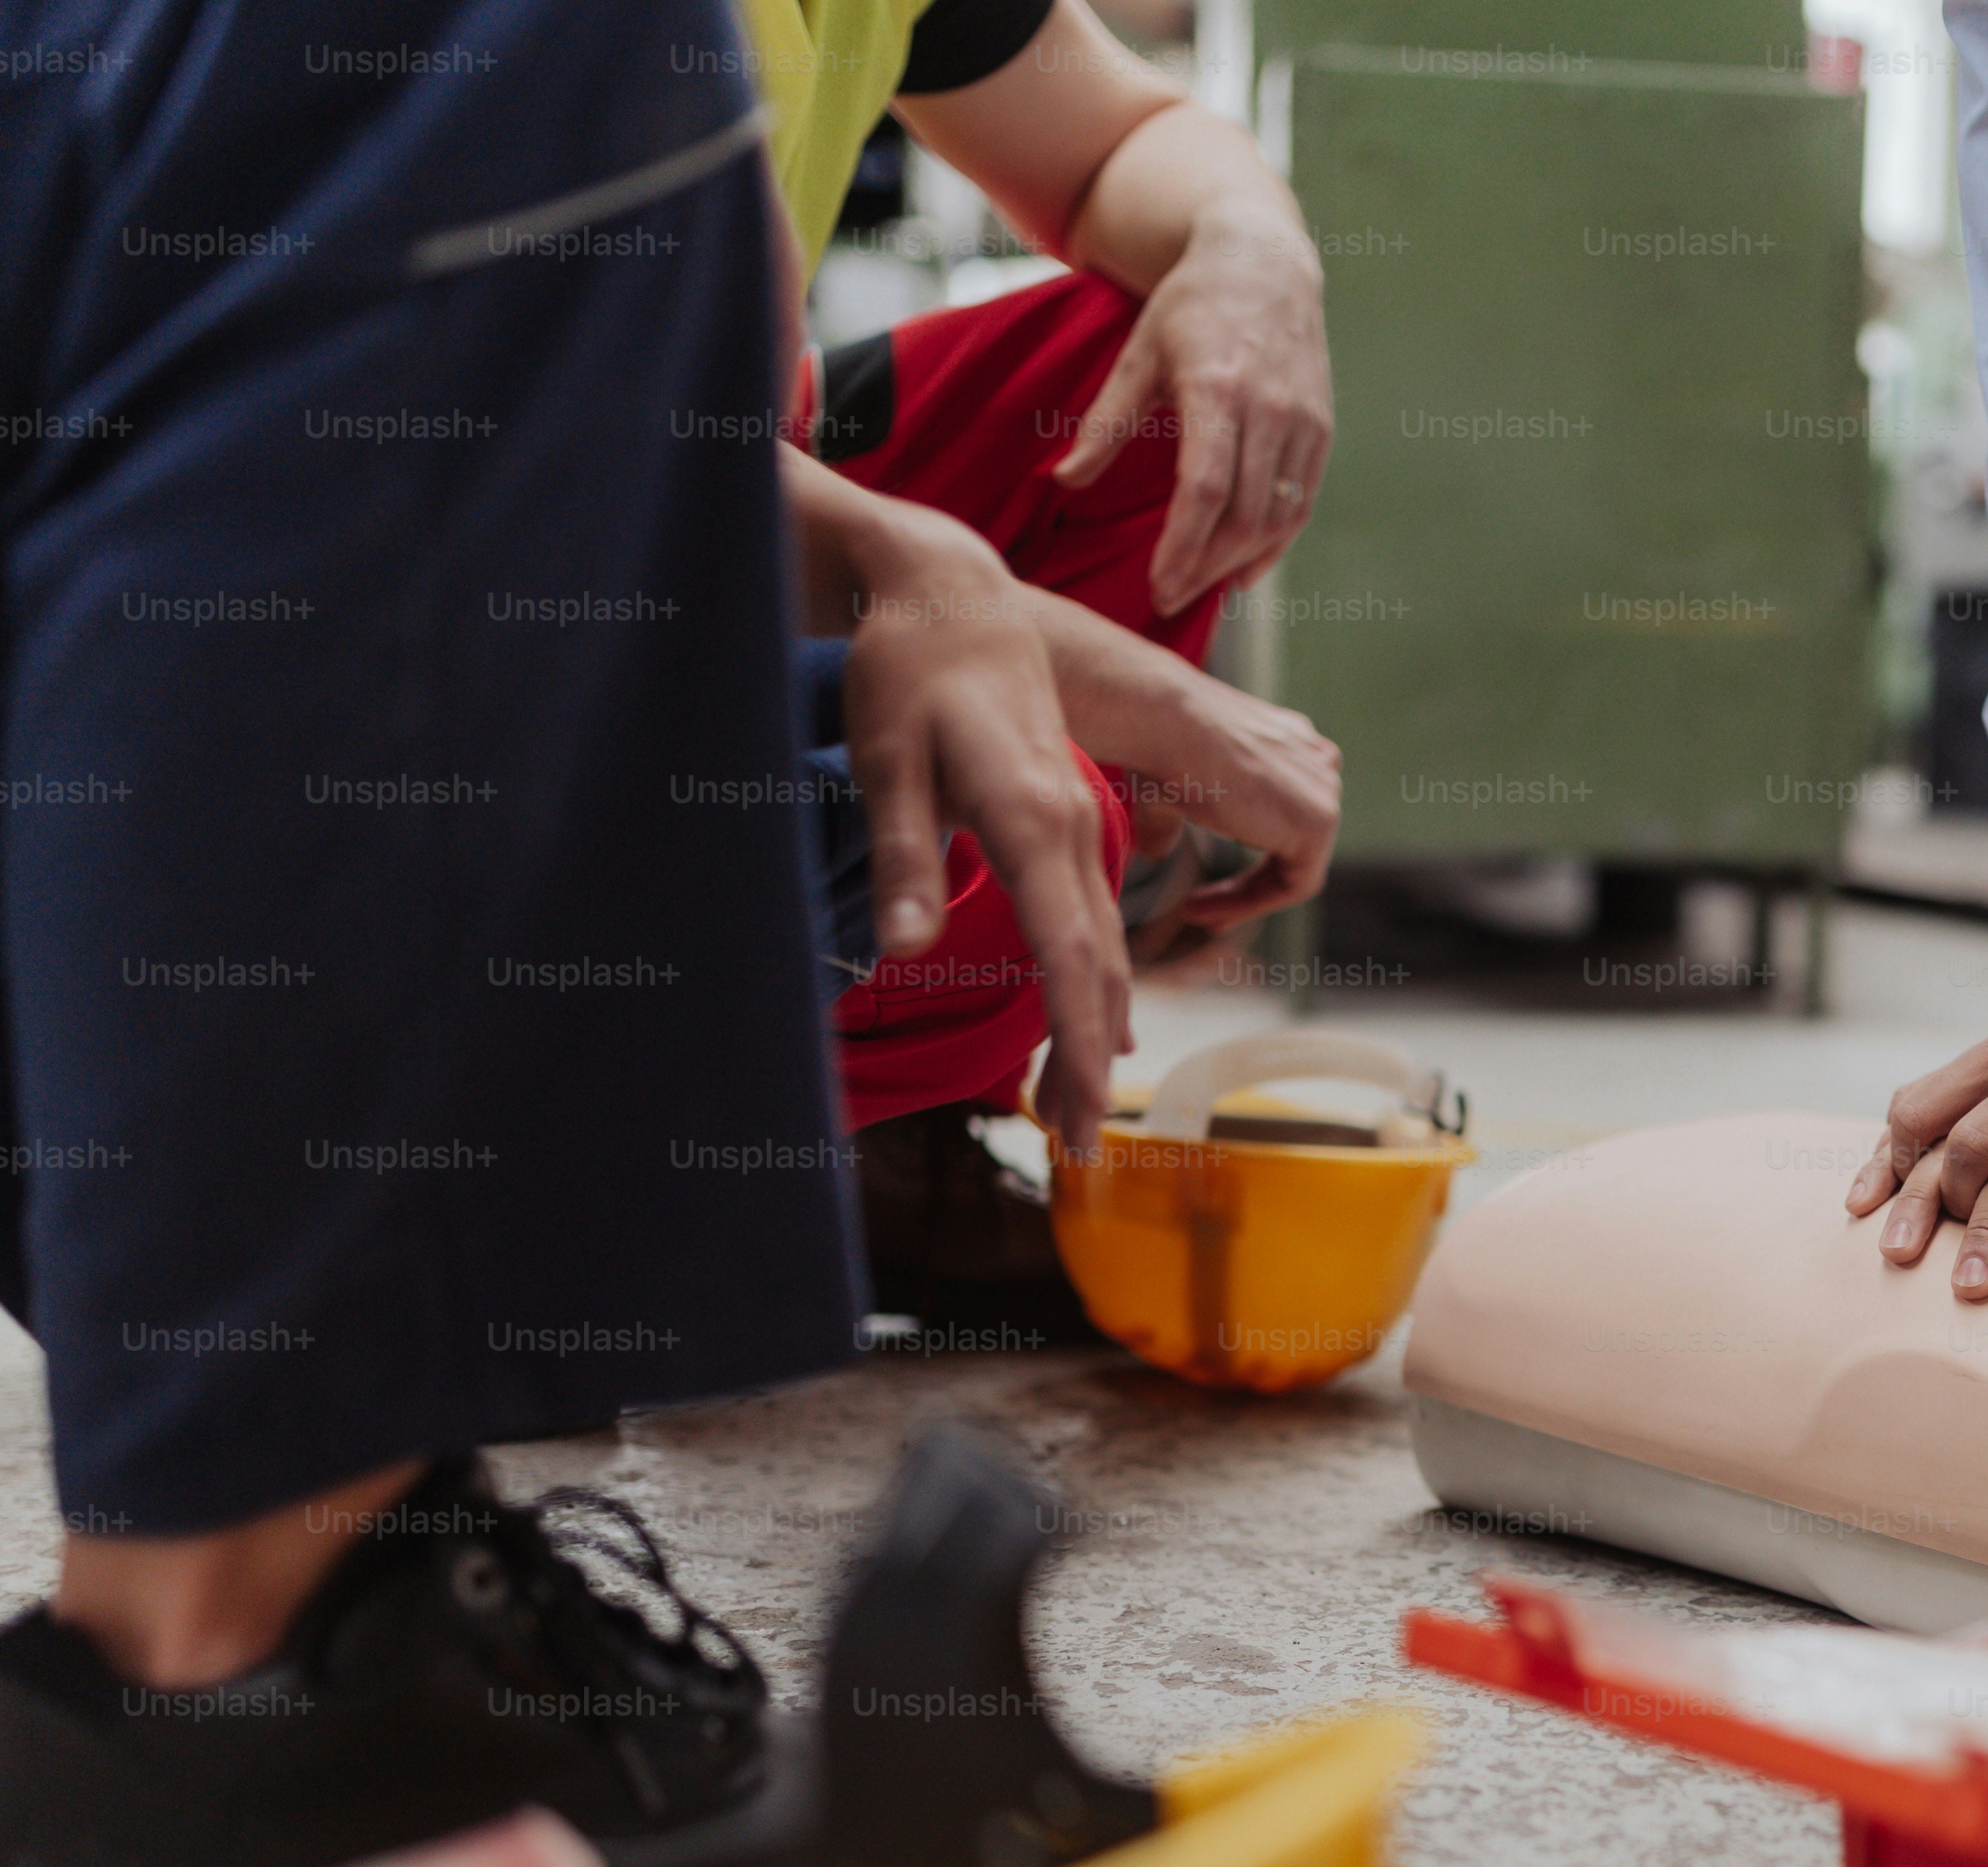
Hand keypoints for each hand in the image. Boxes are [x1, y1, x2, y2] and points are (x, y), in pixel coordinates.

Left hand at [836, 511, 1135, 1148]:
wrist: (954, 595)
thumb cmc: (907, 670)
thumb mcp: (884, 756)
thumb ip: (903, 853)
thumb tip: (907, 949)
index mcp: (1032, 816)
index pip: (1071, 952)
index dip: (1077, 1041)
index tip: (1076, 1114)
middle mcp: (1073, 827)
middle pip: (1098, 967)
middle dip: (1089, 1063)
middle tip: (1074, 1150)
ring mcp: (1080, 823)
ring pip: (1103, 948)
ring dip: (1095, 1033)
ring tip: (1075, 1114)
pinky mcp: (1070, 819)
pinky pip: (1095, 920)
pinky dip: (1097, 986)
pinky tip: (1094, 1029)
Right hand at [1019, 590, 1338, 922]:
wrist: (1165, 720)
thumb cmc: (1159, 742)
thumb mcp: (1168, 788)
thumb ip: (1174, 821)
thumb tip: (1155, 852)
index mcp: (1290, 744)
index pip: (1283, 818)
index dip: (1245, 861)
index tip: (1201, 894)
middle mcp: (1316, 762)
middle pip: (1292, 846)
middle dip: (1246, 887)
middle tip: (1198, 914)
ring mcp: (1324, 790)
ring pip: (1294, 869)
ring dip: (1243, 900)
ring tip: (1193, 913)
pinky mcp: (1320, 821)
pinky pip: (1295, 884)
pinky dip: (1252, 904)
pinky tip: (1204, 910)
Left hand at [1052, 207, 1330, 613]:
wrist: (1263, 261)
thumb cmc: (1189, 308)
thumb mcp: (1137, 355)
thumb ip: (1106, 423)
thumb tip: (1064, 481)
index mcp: (1216, 388)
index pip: (1204, 490)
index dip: (1183, 547)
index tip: (1158, 587)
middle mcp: (1268, 409)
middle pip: (1243, 516)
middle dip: (1205, 568)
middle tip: (1169, 599)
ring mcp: (1302, 421)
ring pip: (1278, 518)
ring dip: (1239, 563)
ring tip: (1200, 588)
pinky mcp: (1321, 429)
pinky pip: (1302, 503)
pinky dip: (1274, 544)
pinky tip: (1244, 569)